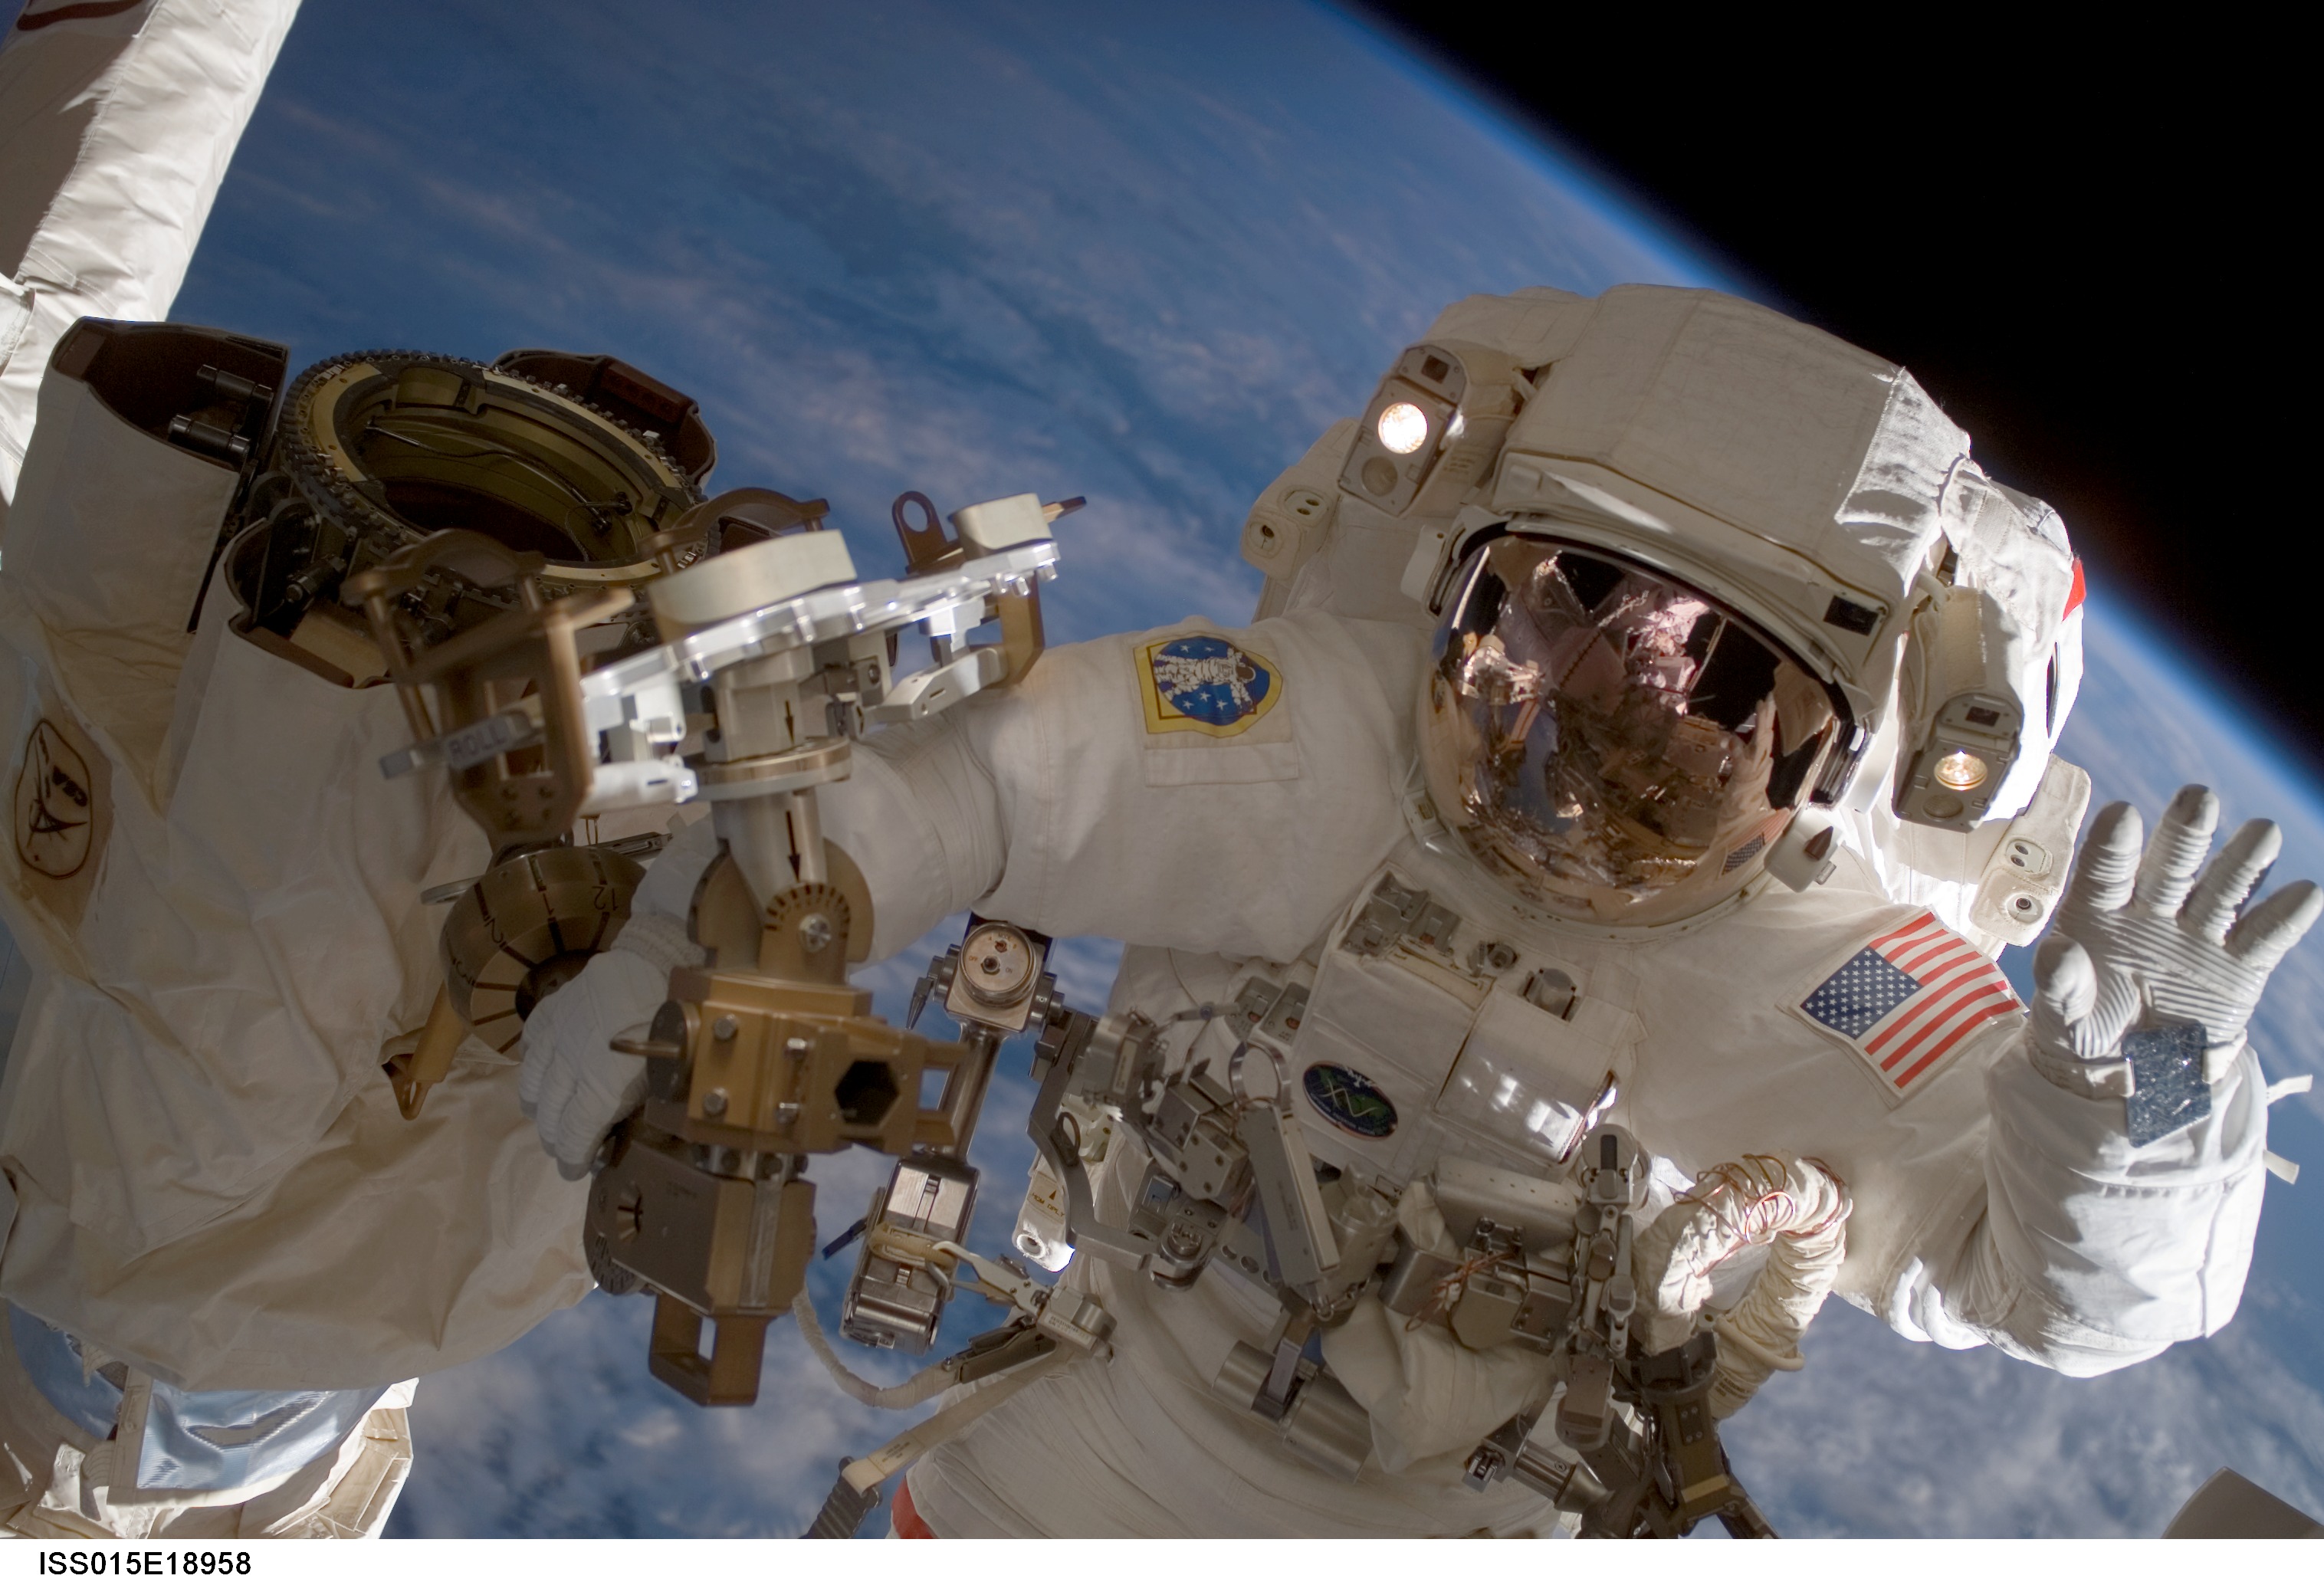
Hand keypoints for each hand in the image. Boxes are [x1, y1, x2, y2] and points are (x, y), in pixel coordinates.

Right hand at [518, 911, 701, 1178]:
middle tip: (566, 1145)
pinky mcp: (549, 1014)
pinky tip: (547, 1068)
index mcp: (600, 1089)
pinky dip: (536, 1064)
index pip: (572, 1139)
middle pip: (548, 1118)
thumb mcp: (661, 1075)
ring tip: (552, 1113)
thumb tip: (616, 1133)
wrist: (656, 964)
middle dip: (556, 1139)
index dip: (572, 1160)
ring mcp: (555, 1040)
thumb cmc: (668, 1025)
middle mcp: (569, 1069)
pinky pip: (530, 1048)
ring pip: (531, 1087)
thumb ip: (633, 1107)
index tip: (575, 1169)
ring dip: (540, 1107)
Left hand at [2029, 785, 2319, 1097]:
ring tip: (2263, 831)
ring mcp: (2197, 935)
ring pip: (2222, 889)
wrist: (2130, 1074)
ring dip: (2243, 861)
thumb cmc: (2082, 1032)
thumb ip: (2061, 987)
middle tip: (2199, 798)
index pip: (2105, 872)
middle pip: (2171, 865)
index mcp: (2098, 914)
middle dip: (2186, 832)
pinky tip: (2305, 893)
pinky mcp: (2238, 966)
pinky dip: (2285, 917)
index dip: (2116, 845)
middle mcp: (2151, 912)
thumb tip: (2058, 954)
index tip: (2124, 815)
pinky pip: (2264, 937)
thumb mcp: (2062, 1018)